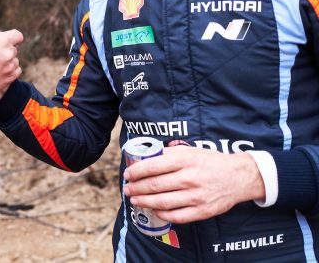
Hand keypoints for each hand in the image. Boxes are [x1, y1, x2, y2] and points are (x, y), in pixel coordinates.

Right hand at [0, 28, 22, 102]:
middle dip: (6, 50)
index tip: (6, 41)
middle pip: (14, 49)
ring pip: (14, 60)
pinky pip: (15, 71)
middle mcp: (9, 53)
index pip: (17, 35)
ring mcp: (11, 67)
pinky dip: (8, 71)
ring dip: (7, 61)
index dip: (11, 37)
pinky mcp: (10, 78)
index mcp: (2, 40)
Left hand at [123, 146, 264, 222]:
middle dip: (136, 188)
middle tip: (127, 189)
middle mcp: (189, 178)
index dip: (136, 171)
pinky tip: (154, 210)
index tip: (127, 174)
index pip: (152, 166)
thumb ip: (169, 153)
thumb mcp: (190, 151)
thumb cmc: (210, 162)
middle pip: (154, 185)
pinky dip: (162, 214)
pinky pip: (177, 216)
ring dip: (144, 201)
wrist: (238, 177)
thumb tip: (146, 156)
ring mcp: (196, 196)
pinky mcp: (202, 211)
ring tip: (134, 199)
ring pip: (162, 202)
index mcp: (185, 160)